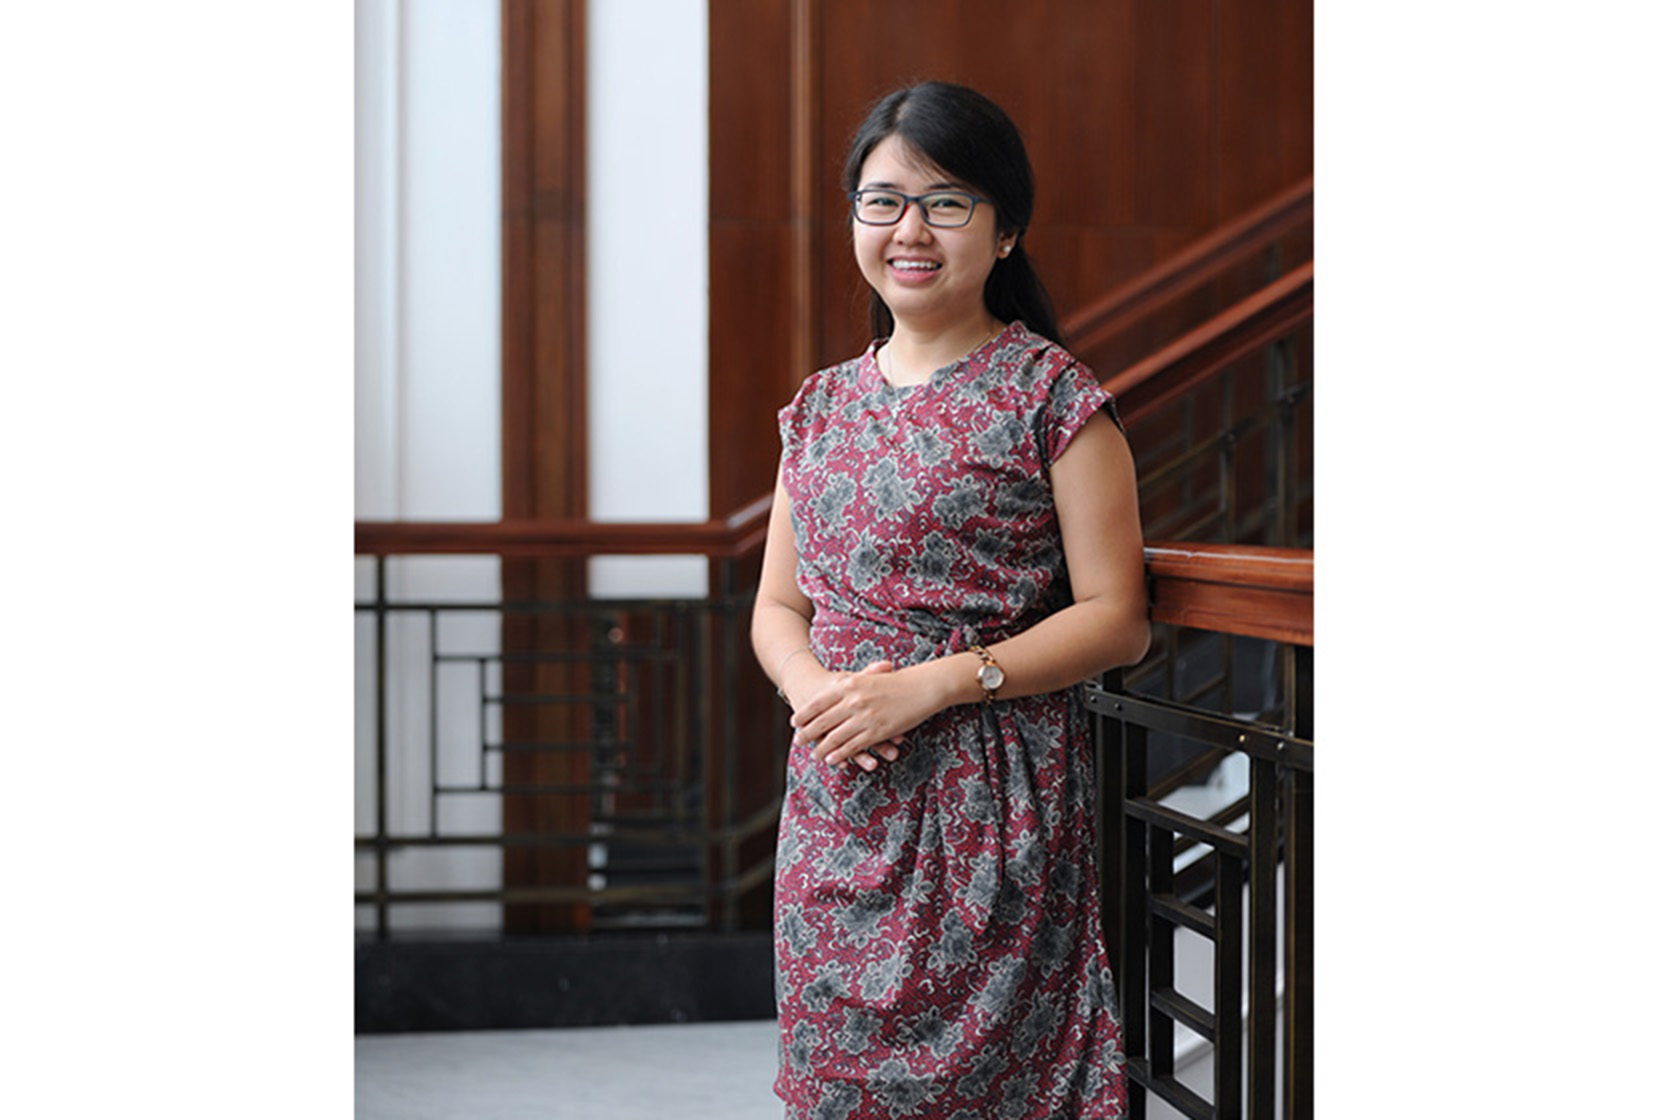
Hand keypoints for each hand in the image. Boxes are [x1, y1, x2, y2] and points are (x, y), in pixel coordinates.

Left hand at [793, 660, 934, 771]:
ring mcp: (864, 717)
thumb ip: (848, 685)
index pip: (819, 702)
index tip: (794, 722)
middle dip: (807, 733)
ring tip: (813, 754)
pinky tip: (831, 760)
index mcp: (849, 684)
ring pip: (835, 737)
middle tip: (797, 741)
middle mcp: (853, 700)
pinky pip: (852, 746)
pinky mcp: (876, 732)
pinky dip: (839, 754)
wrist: (922, 686)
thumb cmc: (895, 681)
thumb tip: (830, 690)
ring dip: (821, 748)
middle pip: (823, 721)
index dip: (805, 714)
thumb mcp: (867, 678)